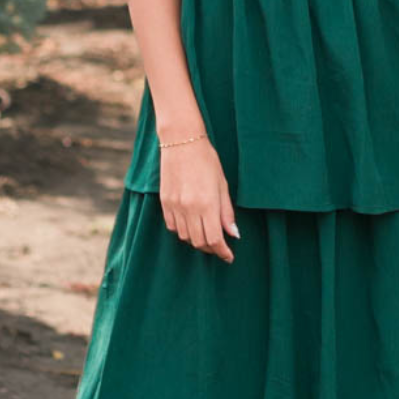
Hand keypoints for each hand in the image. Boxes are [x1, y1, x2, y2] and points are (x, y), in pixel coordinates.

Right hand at [159, 137, 238, 261]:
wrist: (181, 142)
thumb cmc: (207, 161)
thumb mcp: (222, 185)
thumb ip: (227, 212)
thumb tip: (233, 234)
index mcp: (207, 204)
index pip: (215, 240)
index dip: (223, 252)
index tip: (229, 256)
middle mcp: (189, 208)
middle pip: (199, 242)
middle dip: (211, 248)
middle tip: (219, 246)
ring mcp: (175, 206)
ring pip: (185, 237)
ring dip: (197, 240)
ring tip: (206, 234)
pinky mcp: (164, 203)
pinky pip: (173, 227)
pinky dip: (183, 231)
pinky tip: (191, 224)